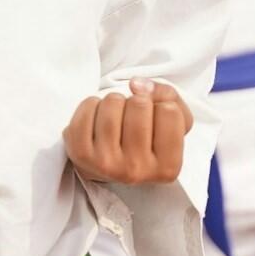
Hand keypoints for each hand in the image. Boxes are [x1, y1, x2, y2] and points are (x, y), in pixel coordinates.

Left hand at [64, 78, 192, 184]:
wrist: (107, 165)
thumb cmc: (145, 139)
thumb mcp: (173, 122)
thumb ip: (169, 96)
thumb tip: (136, 84)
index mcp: (167, 168)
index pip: (170, 111)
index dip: (161, 106)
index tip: (154, 121)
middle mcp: (137, 170)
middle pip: (140, 104)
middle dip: (137, 101)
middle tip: (132, 118)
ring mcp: (107, 164)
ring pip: (113, 102)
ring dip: (115, 101)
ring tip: (116, 117)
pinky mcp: (81, 154)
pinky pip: (88, 107)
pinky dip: (92, 103)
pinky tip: (97, 118)